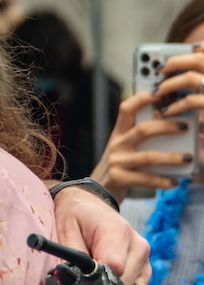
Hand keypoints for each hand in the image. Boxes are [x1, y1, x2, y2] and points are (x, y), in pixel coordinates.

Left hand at [52, 186, 150, 284]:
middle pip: (122, 284)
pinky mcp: (145, 269)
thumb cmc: (76, 216)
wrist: (90, 205)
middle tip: (82, 278)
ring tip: (94, 273)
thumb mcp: (67, 231)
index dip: (95, 281)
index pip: (114, 268)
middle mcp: (138, 246)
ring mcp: (145, 259)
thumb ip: (71, 258)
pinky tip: (106, 280)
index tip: (80, 281)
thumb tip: (69, 282)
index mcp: (118, 232)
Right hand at [92, 85, 198, 201]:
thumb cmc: (120, 166)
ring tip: (188, 157)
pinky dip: (162, 180)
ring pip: (148, 156)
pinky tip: (175, 181)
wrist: (97, 191)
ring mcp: (117, 161)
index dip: (141, 99)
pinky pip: (145, 178)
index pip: (126, 109)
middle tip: (185, 127)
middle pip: (142, 130)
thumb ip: (141, 136)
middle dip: (166, 127)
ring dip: (171, 157)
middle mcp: (116, 144)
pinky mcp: (119, 178)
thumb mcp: (125, 147)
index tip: (159, 93)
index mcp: (118, 133)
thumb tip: (171, 124)